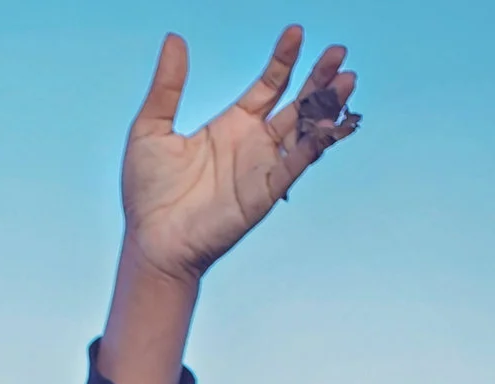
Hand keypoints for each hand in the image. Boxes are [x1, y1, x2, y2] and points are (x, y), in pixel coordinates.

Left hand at [119, 29, 359, 286]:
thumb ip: (167, 85)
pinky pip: (297, 163)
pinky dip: (315, 144)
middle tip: (339, 52)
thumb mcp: (151, 128)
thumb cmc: (148, 192)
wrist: (153, 240)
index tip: (295, 32)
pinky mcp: (265, 191)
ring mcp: (263, 167)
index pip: (268, 84)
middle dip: (318, 78)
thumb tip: (174, 39)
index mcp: (231, 124)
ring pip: (305, 130)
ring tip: (346, 81)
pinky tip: (330, 123)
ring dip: (327, 107)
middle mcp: (253, 142)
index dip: (283, 59)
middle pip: (297, 102)